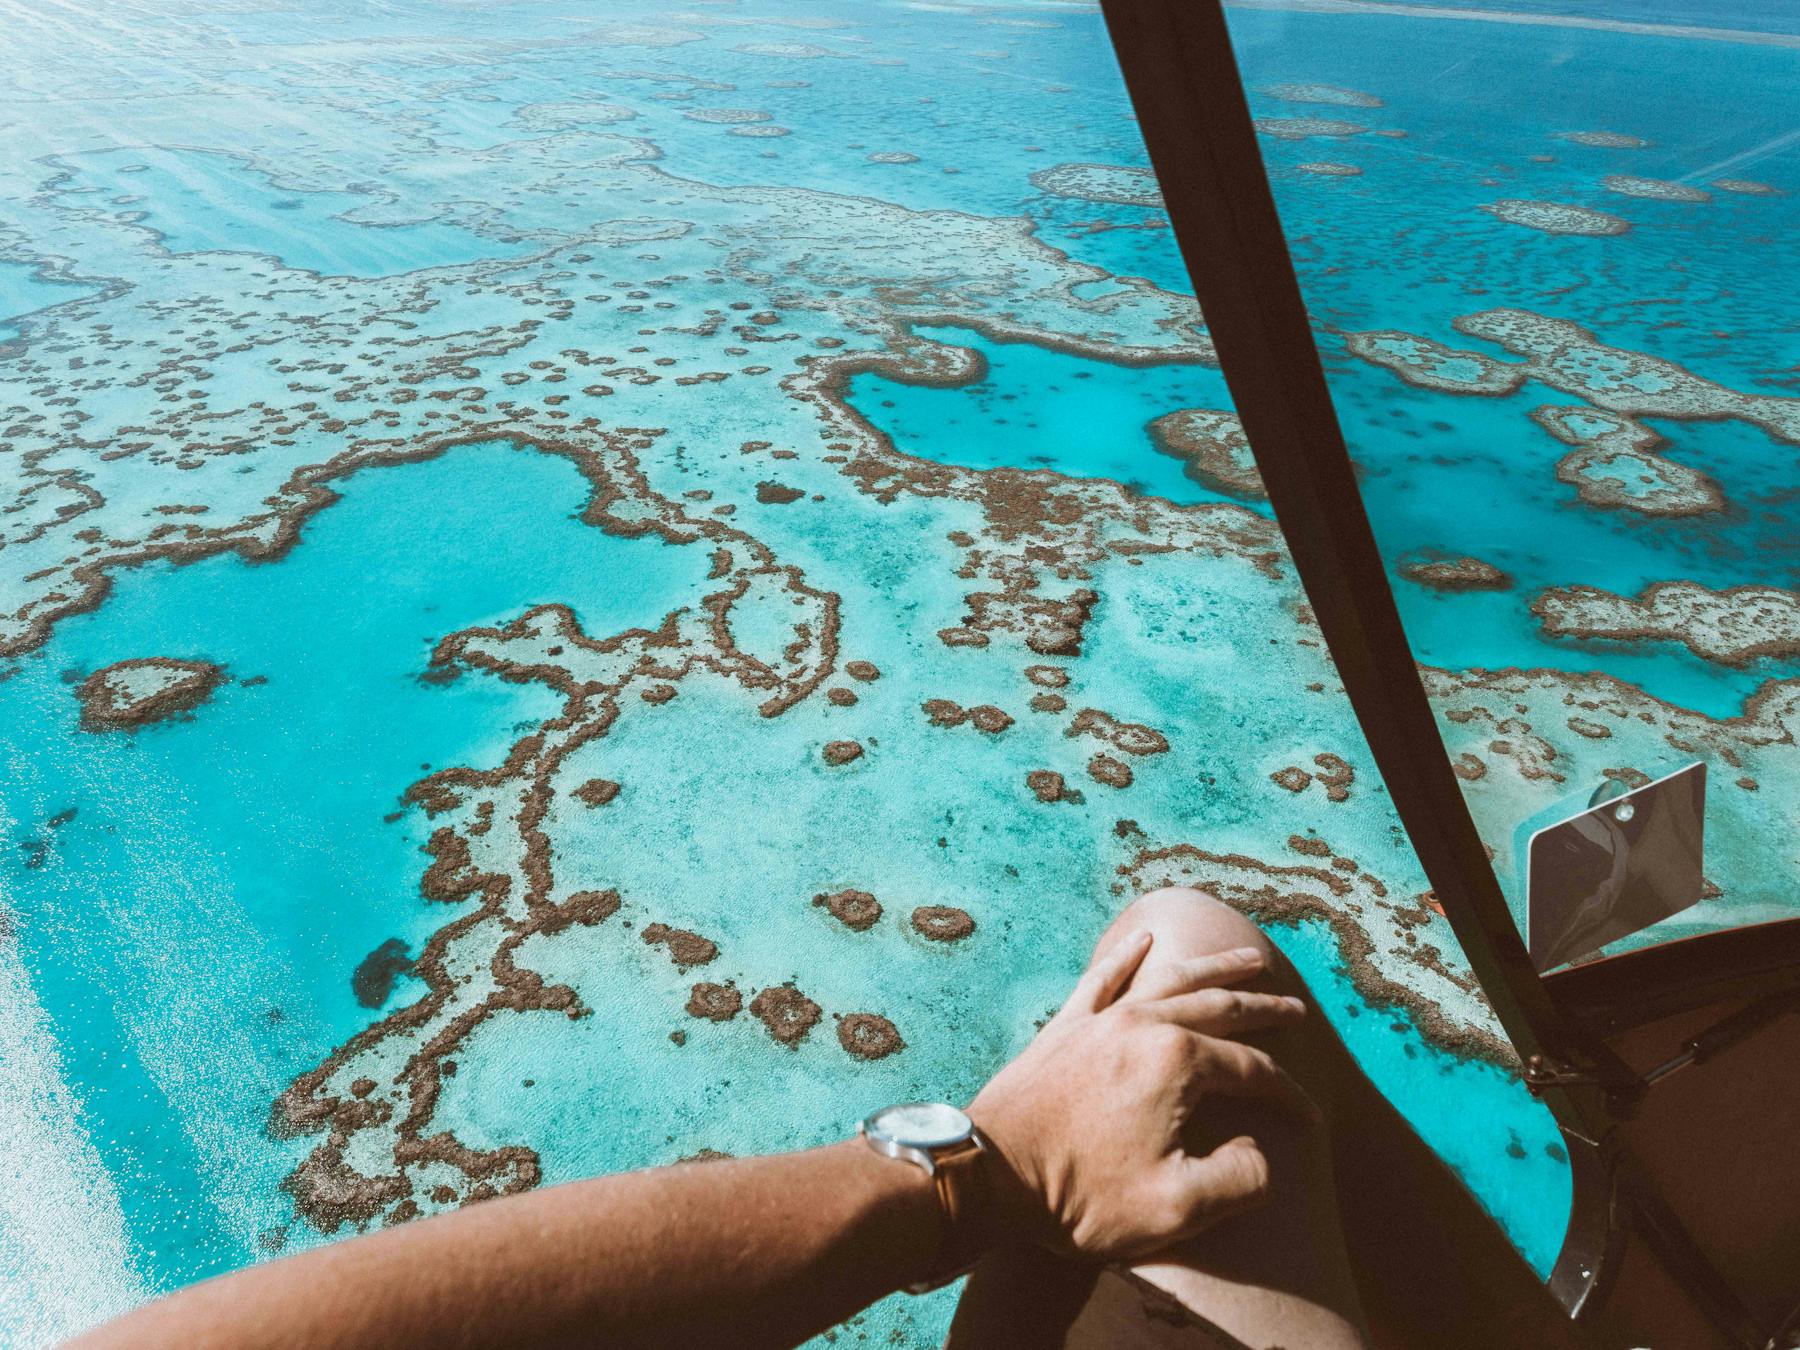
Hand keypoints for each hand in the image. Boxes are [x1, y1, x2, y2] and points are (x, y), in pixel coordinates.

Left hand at [964, 931, 1313, 1260]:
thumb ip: (1239, 1179)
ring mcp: (1100, 1019)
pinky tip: (1143, 939)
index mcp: (1178, 1061)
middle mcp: (1143, 1024)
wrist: (987, 1176)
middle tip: (1296, 1008)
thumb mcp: (1176, 1207)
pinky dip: (1127, 957)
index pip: (1254, 1071)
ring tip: (1248, 958)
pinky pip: (1103, 977)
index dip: (1288, 1096)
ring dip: (1214, 969)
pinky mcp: (1064, 1027)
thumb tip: (1259, 1151)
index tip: (1309, 1121)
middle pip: (1219, 1007)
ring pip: (1171, 980)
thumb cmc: (1079, 1195)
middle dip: (1263, 1008)